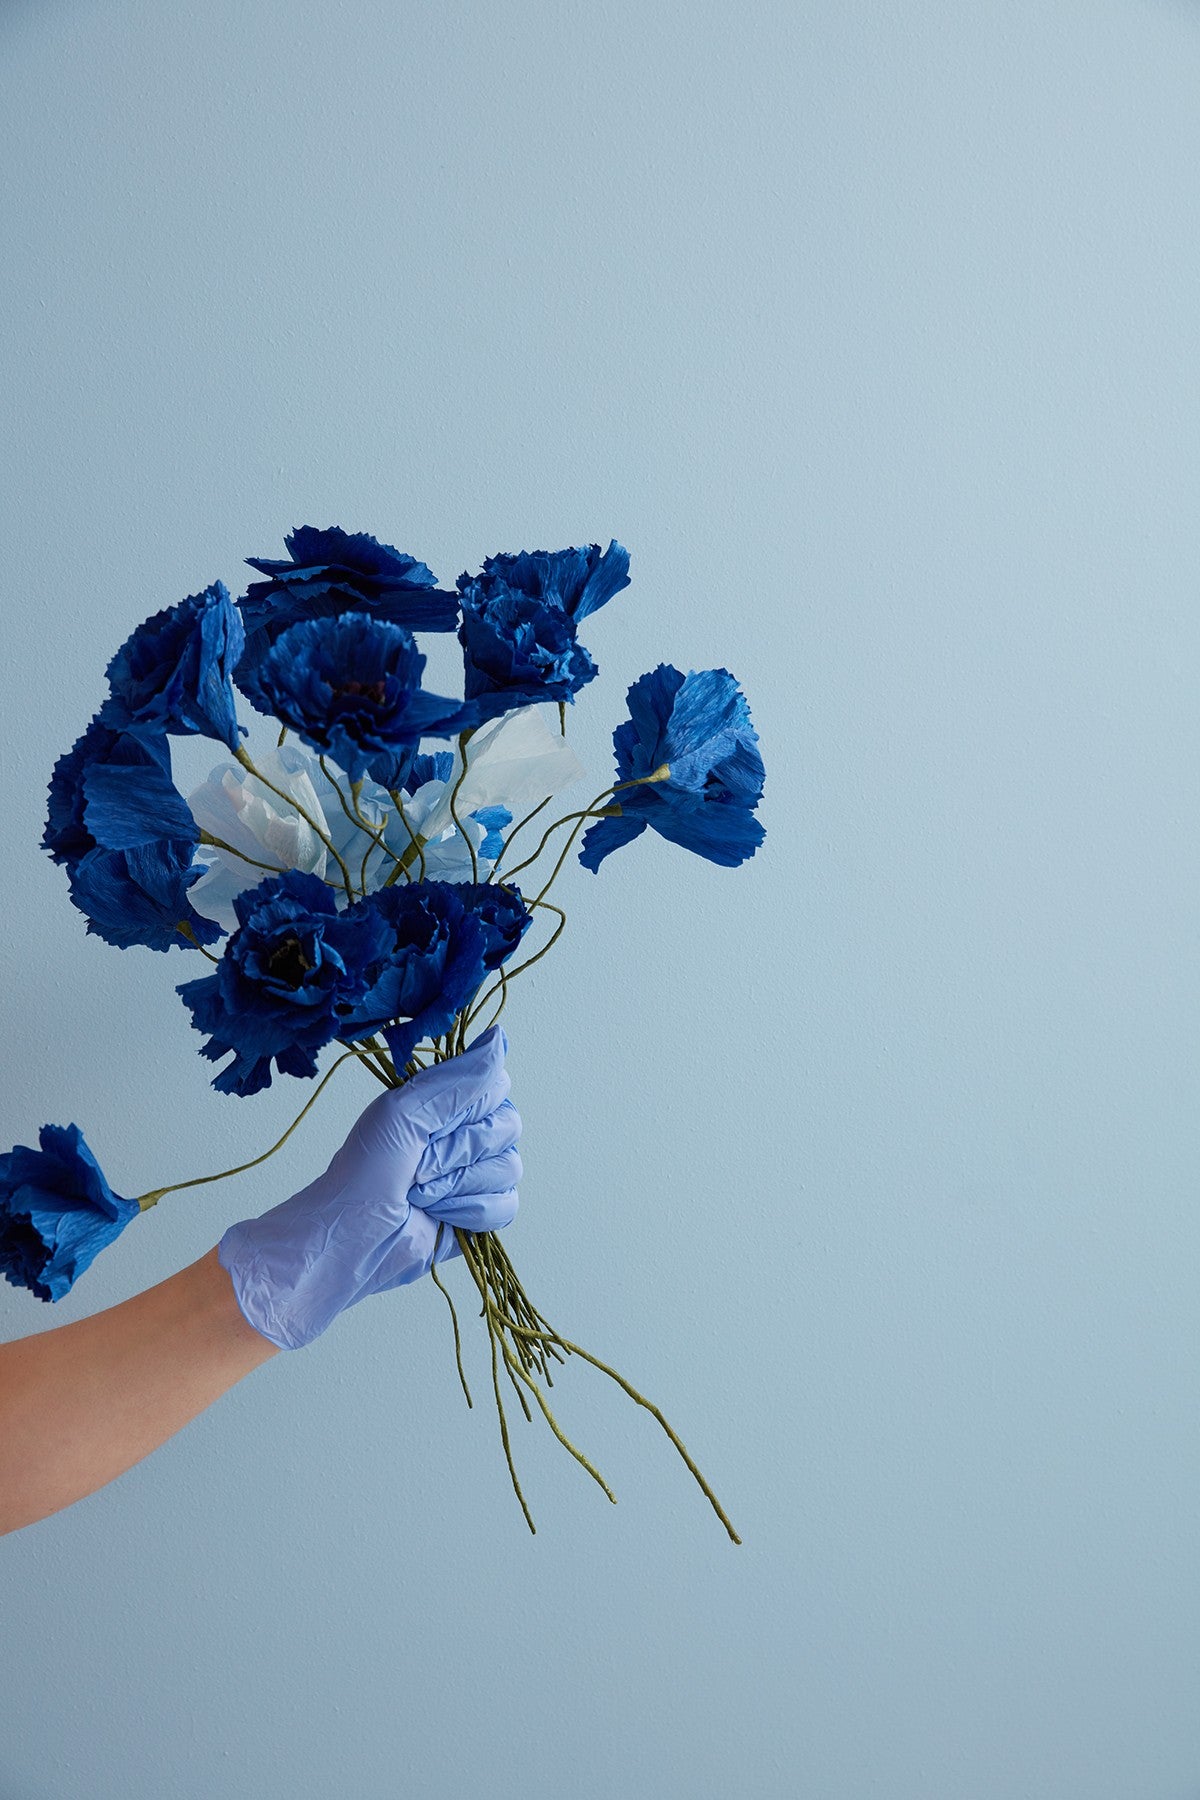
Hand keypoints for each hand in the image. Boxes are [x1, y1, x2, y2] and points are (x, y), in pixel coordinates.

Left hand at [217, 1026, 519, 1349]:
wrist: (353, 1234)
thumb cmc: (365, 1170)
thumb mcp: (405, 1110)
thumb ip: (458, 1077)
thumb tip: (500, 1037)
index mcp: (449, 1100)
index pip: (496, 1086)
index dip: (470, 1107)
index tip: (432, 1123)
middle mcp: (468, 1132)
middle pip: (508, 1127)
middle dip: (456, 1151)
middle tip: (417, 1164)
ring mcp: (477, 1172)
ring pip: (508, 1168)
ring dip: (458, 1185)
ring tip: (420, 1192)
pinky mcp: (481, 1213)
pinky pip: (506, 1205)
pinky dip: (470, 1212)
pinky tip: (439, 1214)